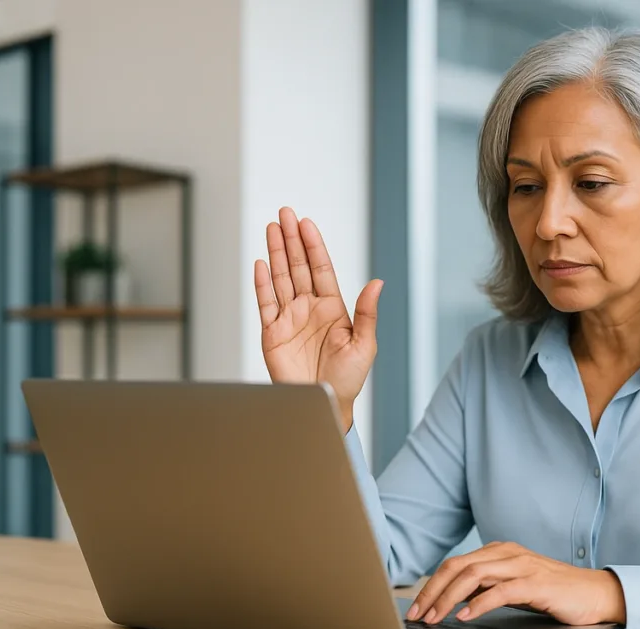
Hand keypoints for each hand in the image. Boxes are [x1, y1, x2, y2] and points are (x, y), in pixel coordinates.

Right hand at [254, 207, 382, 430]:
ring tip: (272, 228)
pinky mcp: (272, 333)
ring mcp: (289, 319)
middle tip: (285, 213)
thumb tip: (378, 283)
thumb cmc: (347, 379)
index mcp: (333, 308)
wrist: (323, 404)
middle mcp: (309, 309)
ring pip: (280, 278)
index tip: (306, 223)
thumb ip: (367, 313)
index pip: (321, 269)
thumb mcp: (364, 345)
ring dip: (275, 253)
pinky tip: (260, 263)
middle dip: (291, 240)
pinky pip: (265, 302)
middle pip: (298, 266)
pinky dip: (262, 283)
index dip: (313, 245)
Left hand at [405, 542, 625, 625]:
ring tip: (435, 617)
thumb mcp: (513, 585)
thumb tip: (453, 600)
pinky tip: (465, 616)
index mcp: (499, 551)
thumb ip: (487, 586)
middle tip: (418, 614)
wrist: (595, 592)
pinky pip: (501, 591)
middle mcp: (508, 553)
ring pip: (473, 576)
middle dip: (433, 591)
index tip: (416, 607)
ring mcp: (522, 566)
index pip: (455, 564)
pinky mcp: (536, 583)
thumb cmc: (554, 591)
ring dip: (448, 598)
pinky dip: (479, 604)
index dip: (432, 585)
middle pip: (458, 566)